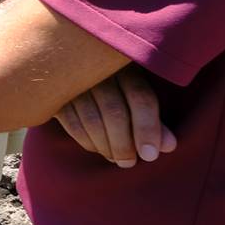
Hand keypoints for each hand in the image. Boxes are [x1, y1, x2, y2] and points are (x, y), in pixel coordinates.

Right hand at [53, 68, 175, 168]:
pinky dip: (86, 141)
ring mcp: (74, 78)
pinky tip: (96, 148)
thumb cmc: (115, 83)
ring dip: (105, 146)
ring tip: (116, 159)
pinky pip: (71, 122)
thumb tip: (169, 146)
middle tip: (129, 163)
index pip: (141, 97)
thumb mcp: (136, 94)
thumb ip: (152, 120)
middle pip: (114, 111)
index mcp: (127, 65)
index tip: (149, 155)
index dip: (148, 129)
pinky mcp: (55, 91)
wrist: (69, 61)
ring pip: (91, 119)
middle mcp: (100, 68)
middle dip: (124, 144)